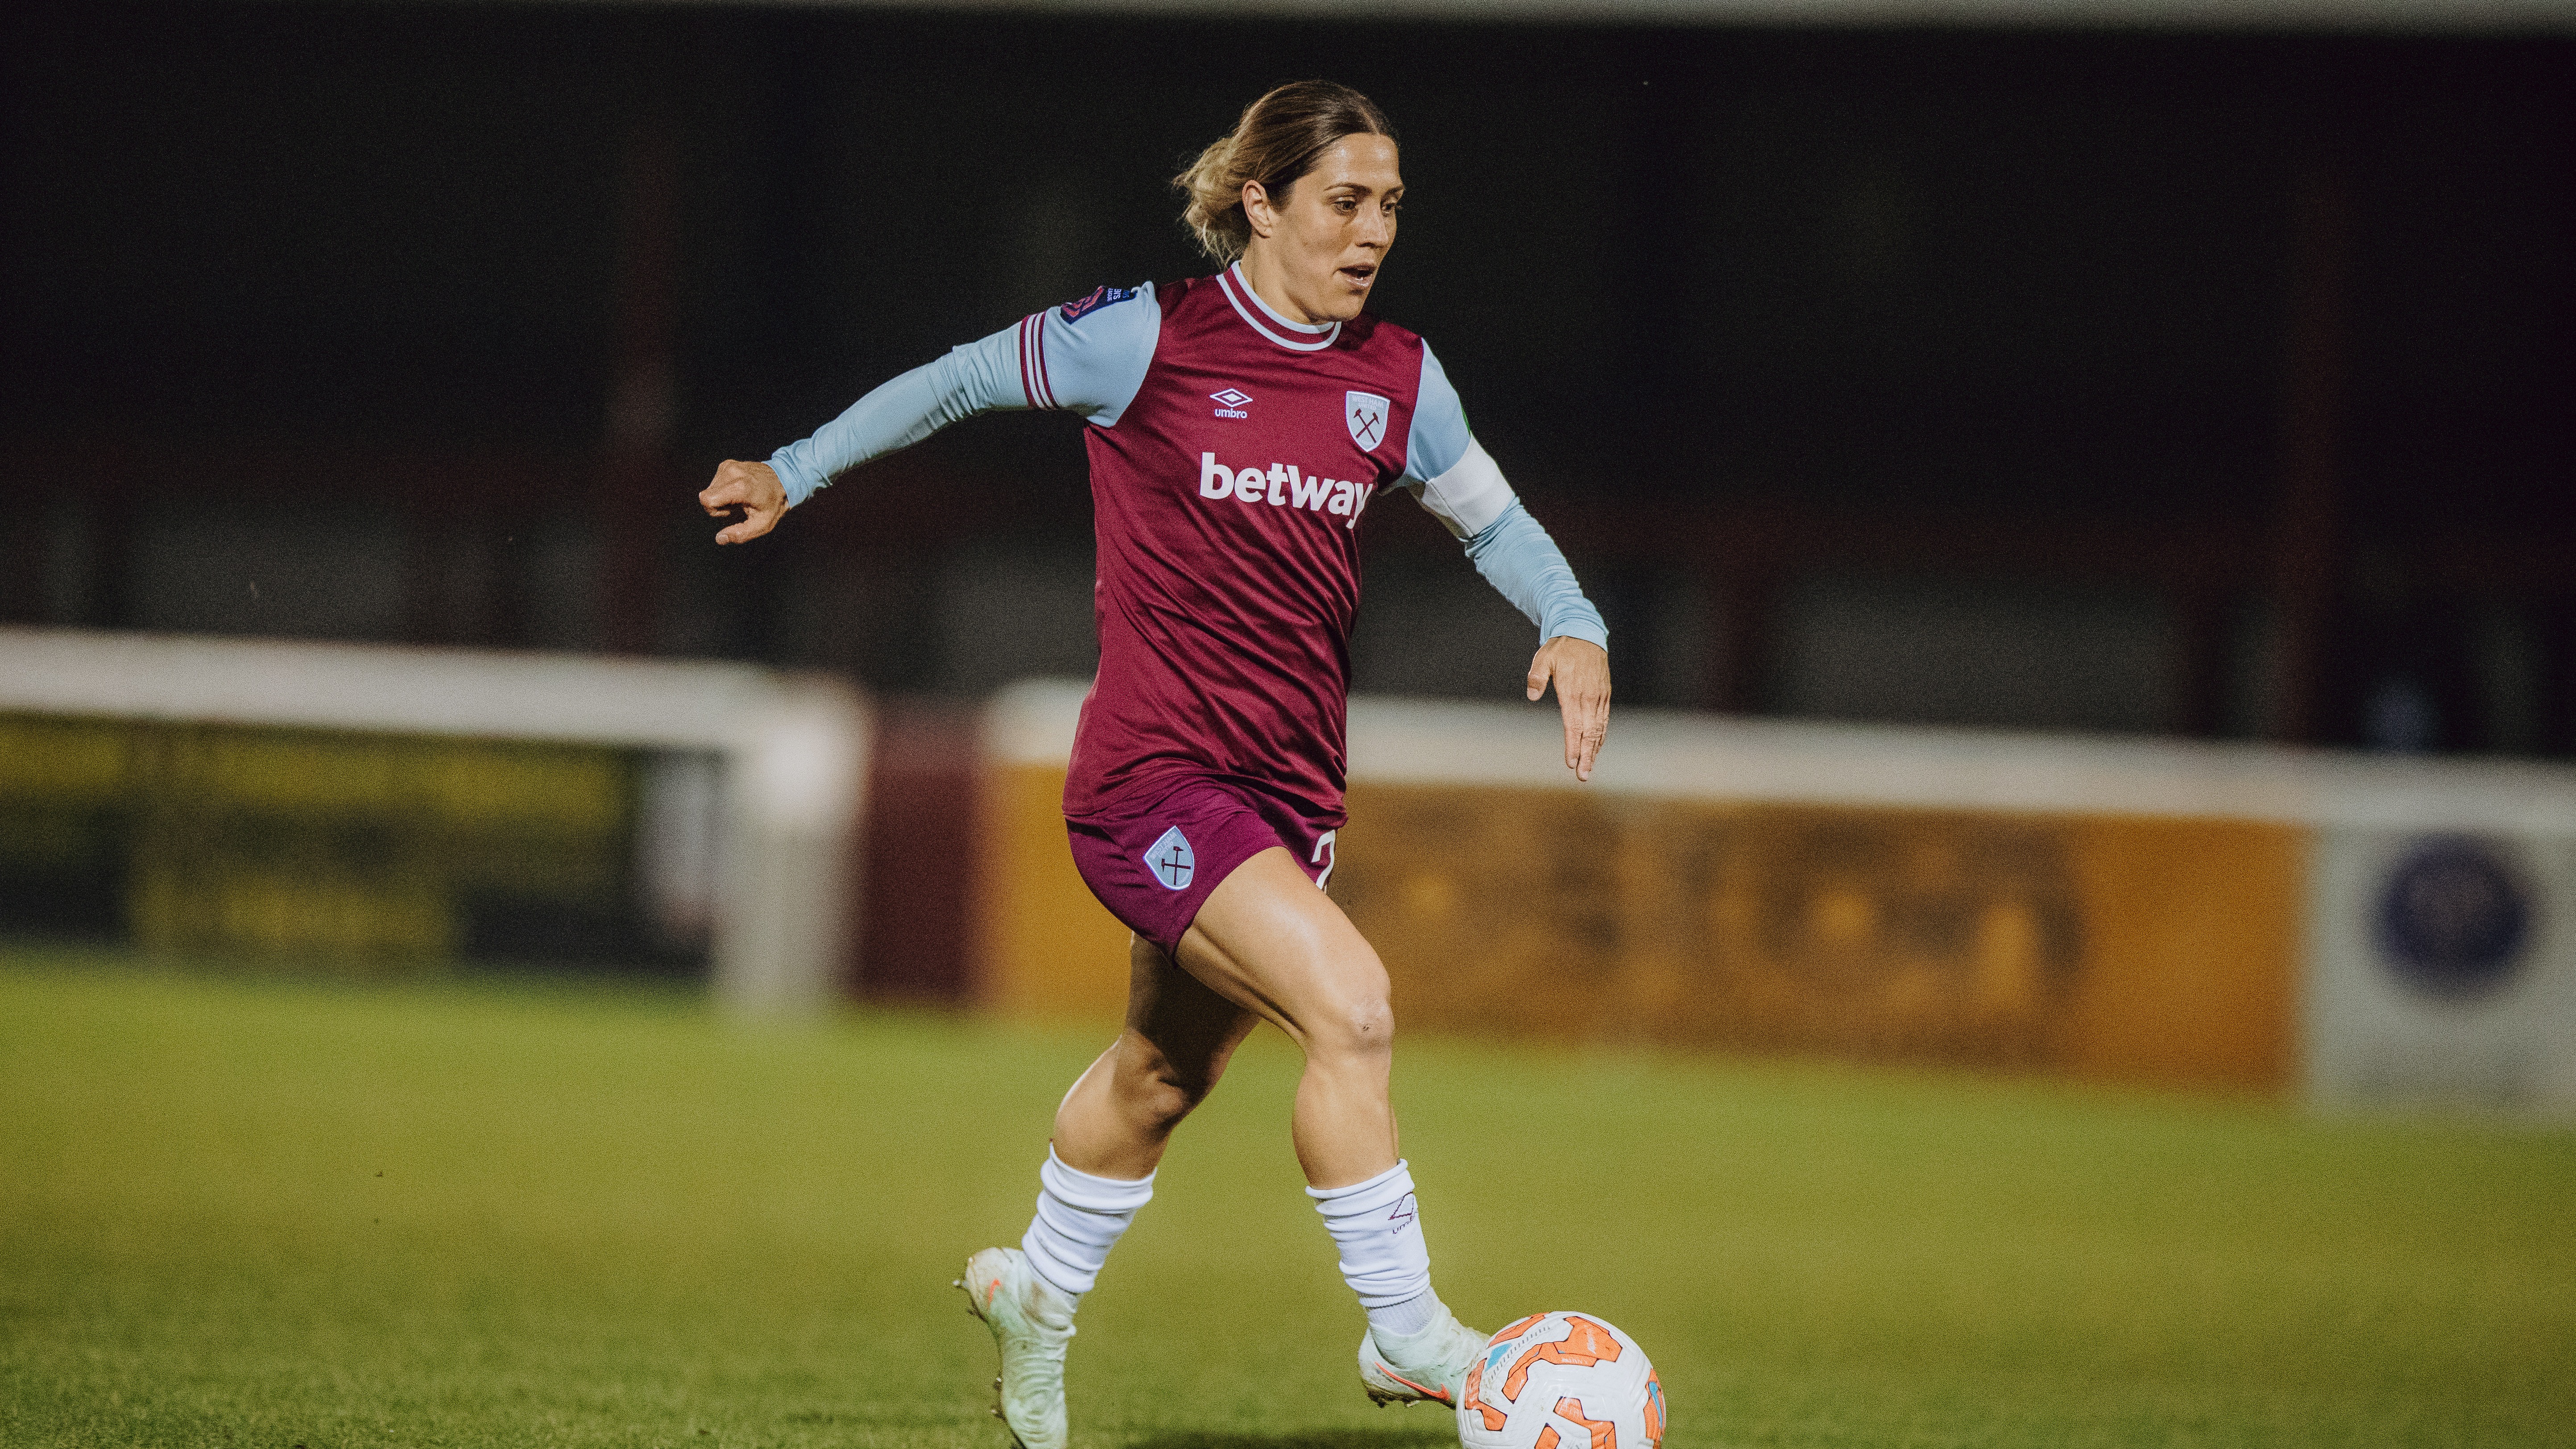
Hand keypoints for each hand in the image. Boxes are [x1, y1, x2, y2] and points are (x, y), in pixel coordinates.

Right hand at [699, 459, 787, 543]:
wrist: (783, 480)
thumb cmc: (773, 503)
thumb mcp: (762, 524)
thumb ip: (740, 534)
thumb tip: (720, 538)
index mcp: (740, 487)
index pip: (707, 500)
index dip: (716, 511)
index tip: (731, 511)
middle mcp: (732, 473)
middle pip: (706, 496)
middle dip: (719, 505)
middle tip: (739, 505)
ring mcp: (729, 466)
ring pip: (710, 490)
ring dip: (722, 497)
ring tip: (741, 497)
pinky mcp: (727, 464)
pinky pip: (715, 482)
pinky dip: (724, 489)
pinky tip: (739, 490)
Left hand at [1526, 635, 1610, 781]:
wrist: (1584, 633)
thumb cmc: (1560, 648)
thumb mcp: (1542, 658)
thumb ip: (1536, 677)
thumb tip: (1532, 695)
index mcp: (1572, 691)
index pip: (1573, 724)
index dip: (1572, 745)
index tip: (1571, 762)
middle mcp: (1588, 697)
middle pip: (1588, 732)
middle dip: (1586, 756)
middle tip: (1583, 776)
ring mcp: (1598, 696)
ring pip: (1599, 728)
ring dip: (1595, 750)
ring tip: (1590, 768)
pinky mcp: (1604, 694)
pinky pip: (1604, 719)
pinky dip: (1602, 735)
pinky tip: (1598, 746)